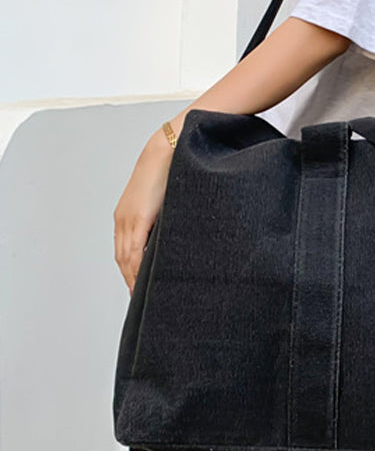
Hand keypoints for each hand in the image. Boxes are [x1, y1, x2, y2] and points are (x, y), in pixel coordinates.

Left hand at [114, 131, 173, 294]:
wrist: (170, 149)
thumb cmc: (173, 171)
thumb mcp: (168, 201)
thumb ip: (167, 220)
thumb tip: (176, 236)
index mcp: (128, 216)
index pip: (125, 252)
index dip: (129, 272)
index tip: (138, 288)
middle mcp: (123, 219)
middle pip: (122, 260)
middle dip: (129, 280)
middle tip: (140, 300)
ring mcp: (128, 219)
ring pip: (126, 259)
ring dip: (132, 279)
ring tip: (143, 297)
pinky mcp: (138, 218)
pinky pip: (134, 251)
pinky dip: (136, 269)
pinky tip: (142, 280)